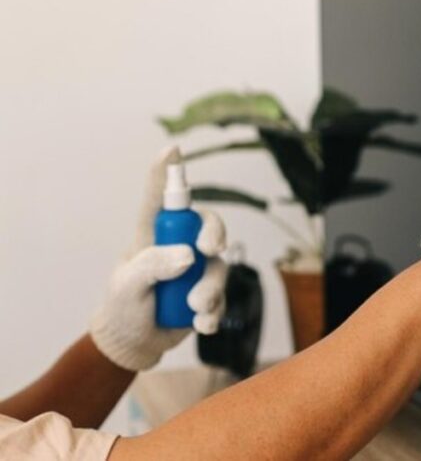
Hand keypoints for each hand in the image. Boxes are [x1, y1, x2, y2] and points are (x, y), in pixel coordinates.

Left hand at [89, 147, 228, 371]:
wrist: (134, 343)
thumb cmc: (123, 307)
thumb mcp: (127, 286)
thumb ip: (153, 265)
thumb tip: (189, 255)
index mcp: (152, 235)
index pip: (159, 199)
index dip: (165, 174)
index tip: (171, 150)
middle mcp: (179, 245)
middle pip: (207, 225)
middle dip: (215, 233)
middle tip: (211, 249)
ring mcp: (196, 269)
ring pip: (218, 265)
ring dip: (210, 289)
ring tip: (195, 308)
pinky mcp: (208, 293)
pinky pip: (223, 296)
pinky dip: (213, 312)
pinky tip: (201, 324)